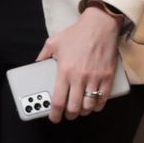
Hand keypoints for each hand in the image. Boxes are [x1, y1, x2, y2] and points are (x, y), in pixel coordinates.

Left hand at [36, 7, 121, 122]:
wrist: (99, 24)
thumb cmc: (76, 33)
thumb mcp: (53, 42)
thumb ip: (43, 56)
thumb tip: (36, 66)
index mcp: (64, 71)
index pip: (58, 101)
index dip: (55, 114)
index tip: (54, 118)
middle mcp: (79, 77)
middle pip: (74, 107)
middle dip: (70, 115)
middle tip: (68, 114)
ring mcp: (95, 78)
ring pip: (89, 105)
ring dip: (84, 111)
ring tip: (80, 109)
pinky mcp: (107, 76)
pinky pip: (103, 98)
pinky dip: (98, 105)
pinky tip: (94, 105)